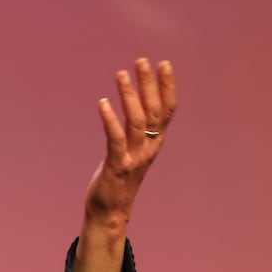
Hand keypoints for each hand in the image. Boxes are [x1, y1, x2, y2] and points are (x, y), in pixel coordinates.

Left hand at [85, 57, 176, 225]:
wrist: (111, 210)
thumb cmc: (121, 176)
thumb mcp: (135, 149)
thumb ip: (139, 128)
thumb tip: (137, 100)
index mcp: (156, 142)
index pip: (168, 110)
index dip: (168, 87)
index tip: (165, 63)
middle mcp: (150, 148)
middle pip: (154, 111)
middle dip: (149, 84)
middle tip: (142, 61)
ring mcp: (135, 157)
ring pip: (137, 122)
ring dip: (129, 96)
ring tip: (121, 74)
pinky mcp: (118, 167)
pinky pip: (115, 140)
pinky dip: (110, 120)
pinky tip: (102, 103)